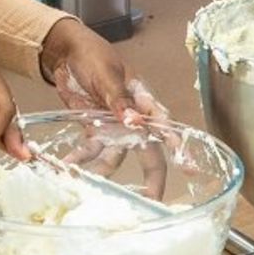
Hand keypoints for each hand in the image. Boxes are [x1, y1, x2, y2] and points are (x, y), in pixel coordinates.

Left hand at [39, 18, 173, 197]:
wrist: (66, 53)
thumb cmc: (93, 56)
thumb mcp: (107, 73)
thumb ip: (119, 98)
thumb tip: (135, 121)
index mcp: (144, 100)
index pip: (164, 125)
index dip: (176, 146)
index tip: (187, 167)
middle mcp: (133, 119)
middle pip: (147, 151)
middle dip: (152, 178)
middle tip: (152, 201)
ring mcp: (113, 127)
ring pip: (115, 157)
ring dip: (104, 172)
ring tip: (89, 185)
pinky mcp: (94, 131)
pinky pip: (90, 151)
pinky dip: (79, 160)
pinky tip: (68, 167)